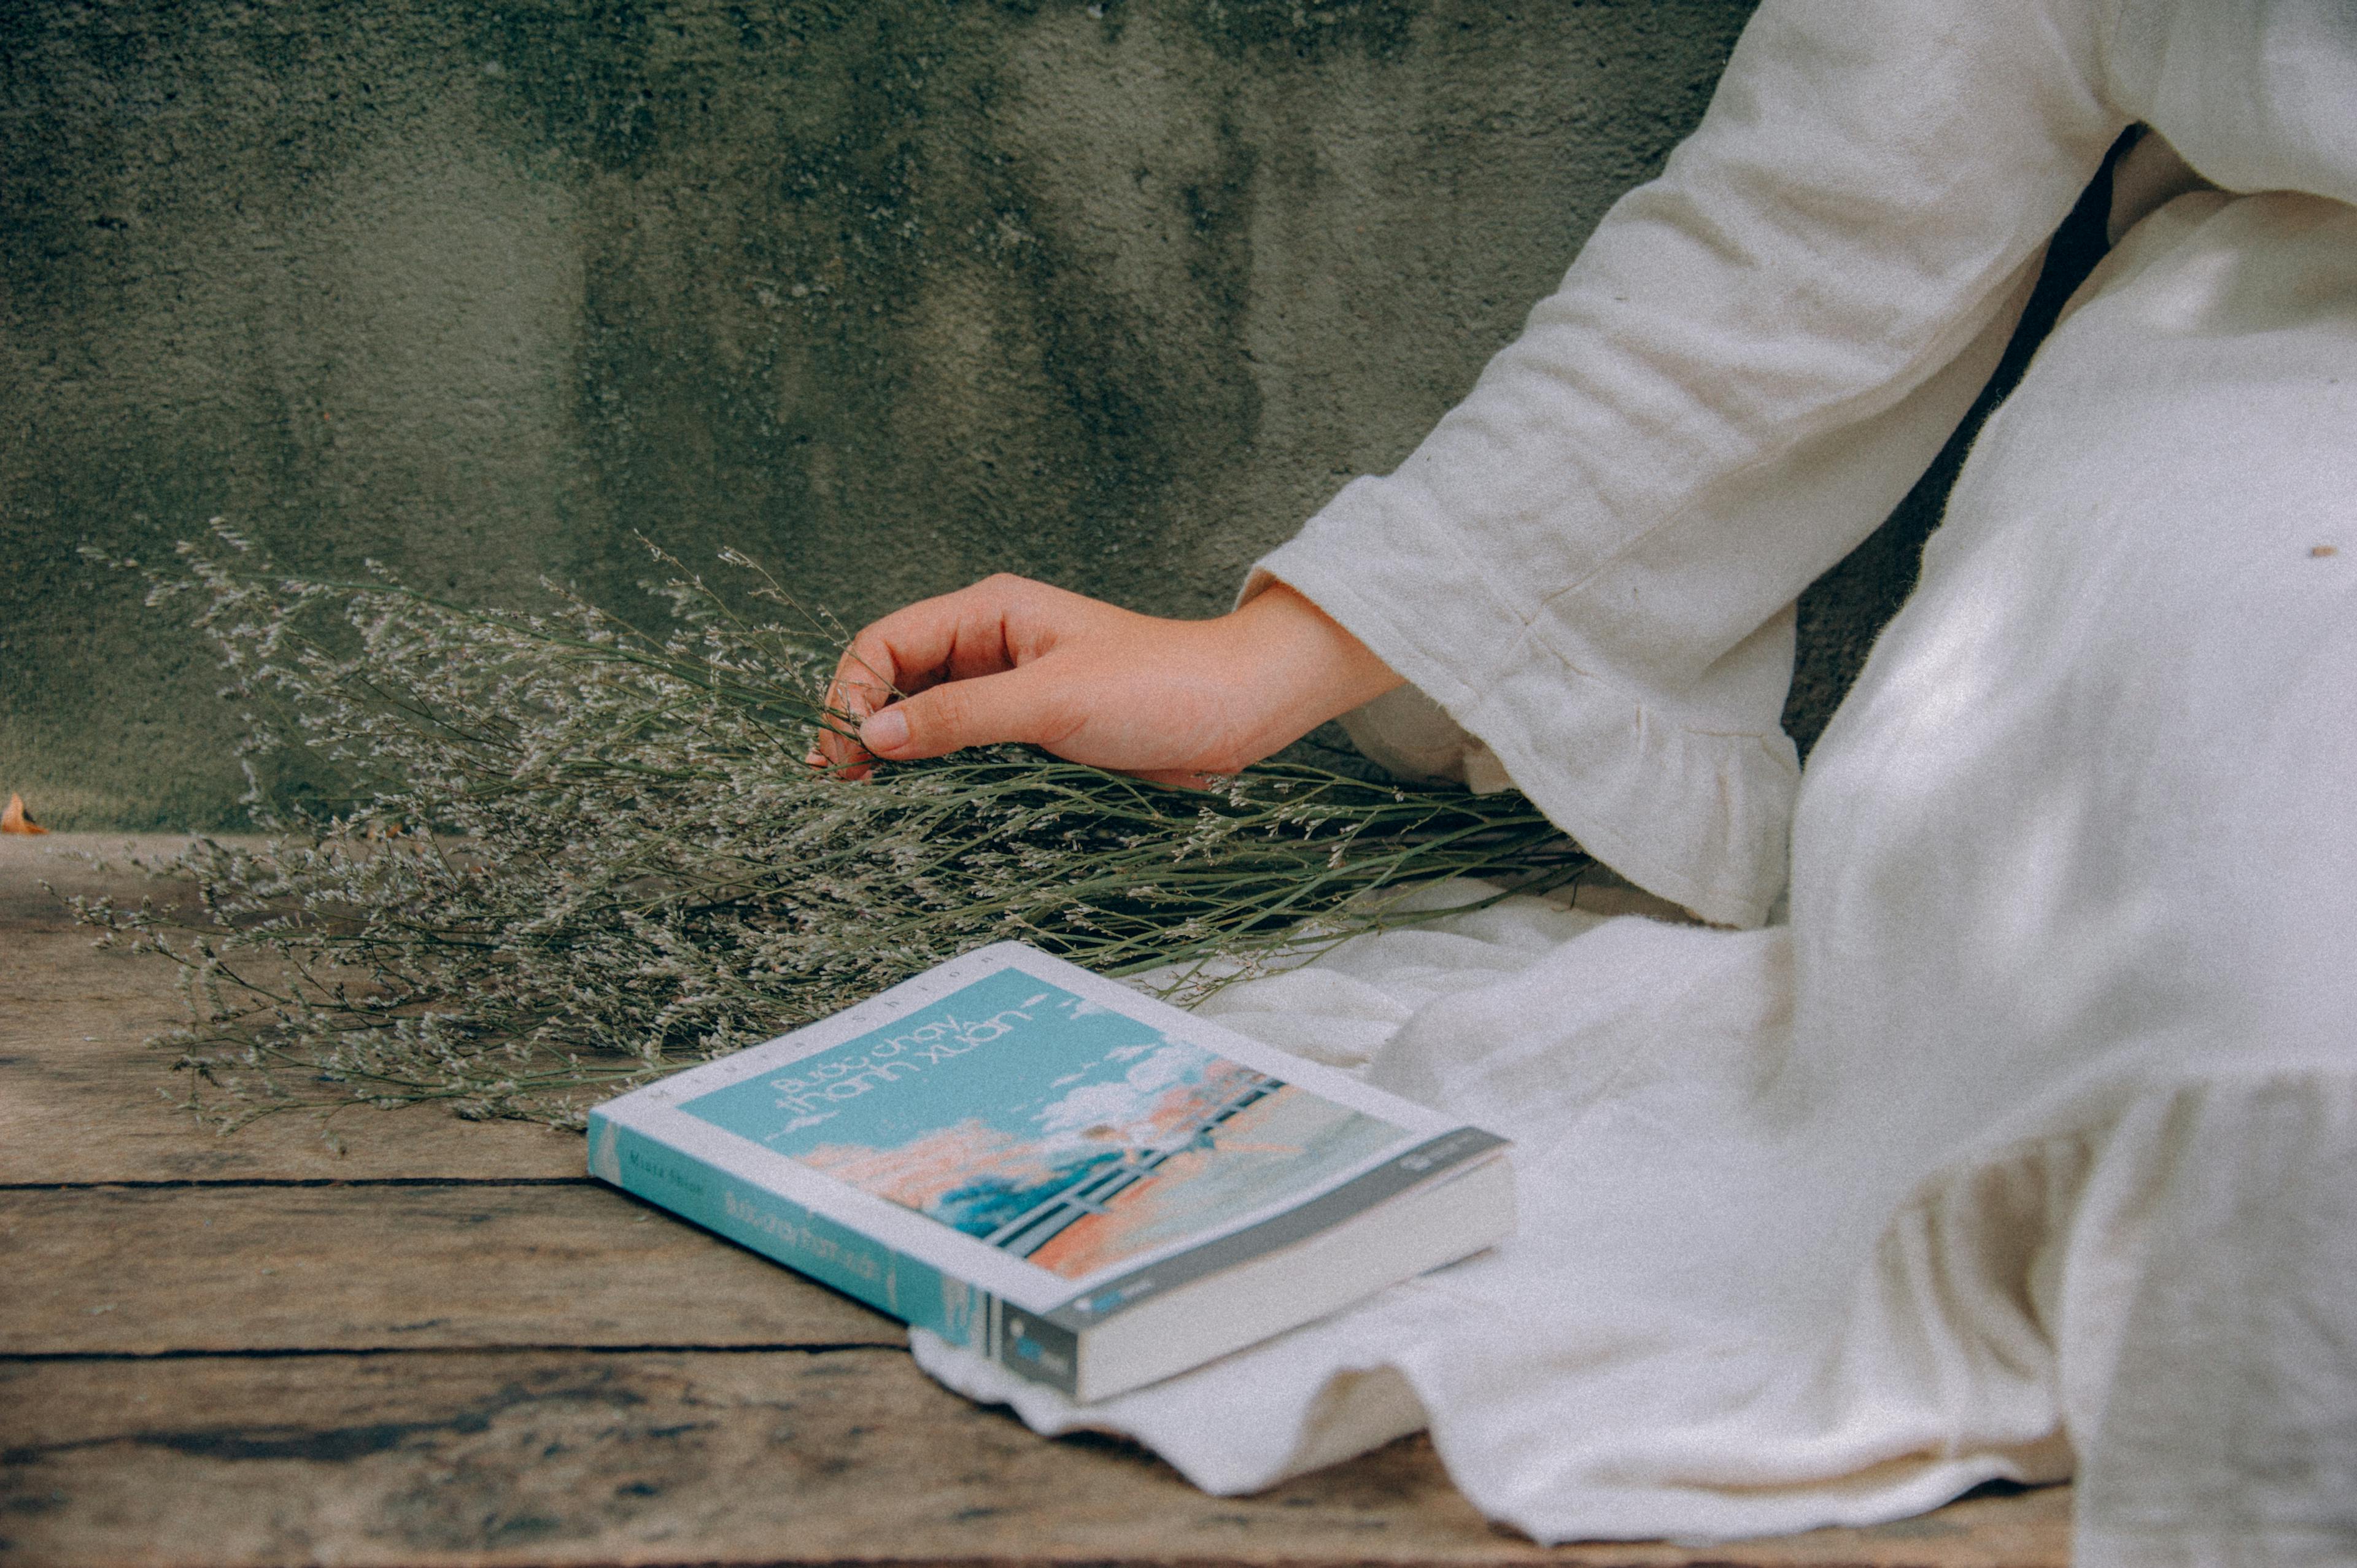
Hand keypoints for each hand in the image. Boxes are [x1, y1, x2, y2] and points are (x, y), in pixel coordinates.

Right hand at [808, 575, 1401, 785]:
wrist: (1240, 711)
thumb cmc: (1160, 687)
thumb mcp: (1052, 701)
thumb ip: (961, 716)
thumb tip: (874, 734)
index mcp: (990, 613)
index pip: (887, 641)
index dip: (853, 691)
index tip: (845, 753)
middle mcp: (992, 645)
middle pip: (897, 679)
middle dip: (863, 725)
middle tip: (840, 787)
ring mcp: (1012, 690)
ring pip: (928, 718)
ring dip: (898, 754)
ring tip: (867, 801)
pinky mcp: (1033, 732)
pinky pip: (967, 749)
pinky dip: (938, 773)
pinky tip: (921, 803)